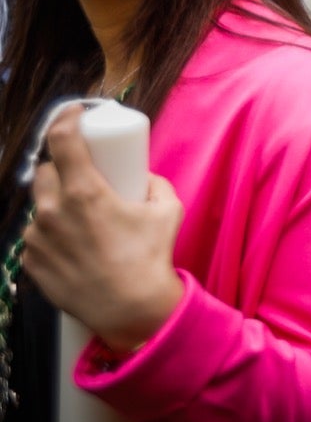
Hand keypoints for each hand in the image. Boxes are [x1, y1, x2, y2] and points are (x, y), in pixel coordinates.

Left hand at [22, 105, 185, 352]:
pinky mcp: (31, 262)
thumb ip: (155, 185)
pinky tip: (73, 245)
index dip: (65, 118)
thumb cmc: (149, 258)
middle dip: (60, 167)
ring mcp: (38, 238)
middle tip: (81, 175)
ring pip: (38, 206)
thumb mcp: (167, 211)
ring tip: (79, 218)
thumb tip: (144, 177)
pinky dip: (51, 233)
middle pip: (43, 171)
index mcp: (84, 192)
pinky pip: (36, 236)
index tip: (74, 112)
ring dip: (55, 204)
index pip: (62, 140)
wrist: (130, 309)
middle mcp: (53, 211)